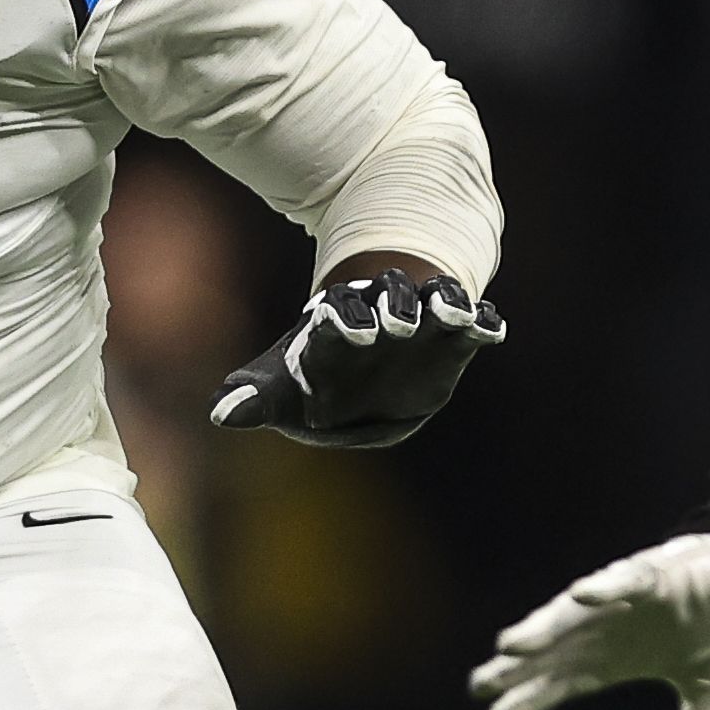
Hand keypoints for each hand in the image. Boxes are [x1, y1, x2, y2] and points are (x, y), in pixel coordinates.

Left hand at [211, 269, 507, 448]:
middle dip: (396, 304)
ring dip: (444, 303)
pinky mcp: (456, 338)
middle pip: (393, 295)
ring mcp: (423, 321)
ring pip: (438, 299)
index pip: (340, 310)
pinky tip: (489, 330)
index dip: (345, 315)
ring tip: (452, 313)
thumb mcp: (286, 383)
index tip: (351, 329)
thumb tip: (219, 415)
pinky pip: (474, 323)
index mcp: (340, 322)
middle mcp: (383, 312)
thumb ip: (258, 396)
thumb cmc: (321, 372)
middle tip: (397, 320)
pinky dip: (482, 323)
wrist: (371, 357)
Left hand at [470, 527, 709, 709]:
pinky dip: (609, 586)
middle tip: (480, 684)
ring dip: (547, 627)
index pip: (569, 681)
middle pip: (559, 649)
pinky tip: (583, 595)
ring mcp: (639, 596)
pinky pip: (633, 577)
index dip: (535, 697)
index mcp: (625, 657)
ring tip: (511, 645)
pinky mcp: (669, 569)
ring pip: (581, 613)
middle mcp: (619, 626)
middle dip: (521, 667)